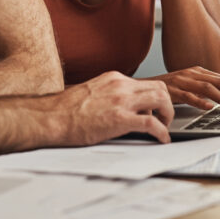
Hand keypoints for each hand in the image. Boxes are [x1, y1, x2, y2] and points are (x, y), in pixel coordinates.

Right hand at [57, 72, 173, 143]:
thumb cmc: (65, 110)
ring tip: (164, 128)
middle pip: (160, 87)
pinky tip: (162, 139)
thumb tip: (121, 108)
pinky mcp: (120, 119)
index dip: (155, 98)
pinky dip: (162, 132)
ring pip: (161, 99)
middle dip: (167, 104)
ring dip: (168, 115)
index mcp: (114, 79)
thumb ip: (110, 96)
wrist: (51, 117)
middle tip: (164, 119)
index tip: (155, 110)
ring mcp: (121, 101)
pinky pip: (152, 123)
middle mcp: (121, 85)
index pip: (146, 83)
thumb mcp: (93, 93)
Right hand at [148, 67, 219, 112]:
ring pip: (208, 89)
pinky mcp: (172, 90)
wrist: (143, 87)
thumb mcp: (188, 85)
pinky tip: (209, 108)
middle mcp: (192, 74)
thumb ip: (203, 88)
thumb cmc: (167, 88)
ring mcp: (182, 81)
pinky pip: (188, 96)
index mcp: (198, 71)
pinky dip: (200, 102)